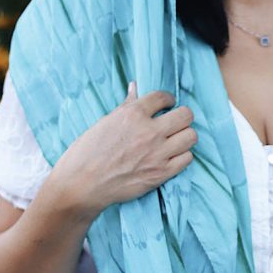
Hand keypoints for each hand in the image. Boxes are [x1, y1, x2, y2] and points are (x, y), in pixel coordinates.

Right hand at [55, 81, 197, 217]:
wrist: (82, 185)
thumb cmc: (87, 152)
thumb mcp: (105, 122)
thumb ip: (127, 106)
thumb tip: (135, 87)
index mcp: (133, 114)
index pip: (163, 97)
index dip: (167, 99)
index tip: (167, 104)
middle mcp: (149, 132)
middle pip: (186, 115)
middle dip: (181, 116)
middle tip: (174, 122)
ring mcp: (157, 154)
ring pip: (191, 137)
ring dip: (184, 136)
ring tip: (174, 140)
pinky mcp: (161, 174)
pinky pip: (187, 159)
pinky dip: (181, 156)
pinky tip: (171, 156)